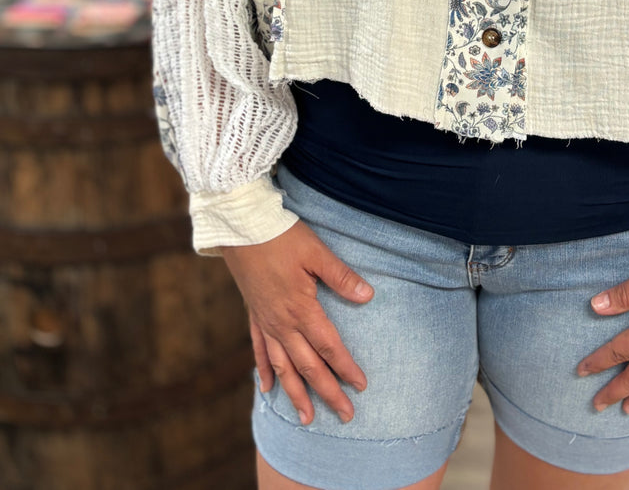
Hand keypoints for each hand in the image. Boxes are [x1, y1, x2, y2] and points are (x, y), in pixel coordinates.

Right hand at [221, 220, 373, 424]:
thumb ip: (341, 277)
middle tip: (345, 416)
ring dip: (295, 393)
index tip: (361, 386)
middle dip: (327, 392)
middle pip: (307, 366)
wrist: (242, 228)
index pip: (329, 346)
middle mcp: (282, 323)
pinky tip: (267, 388)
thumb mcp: (317, 253)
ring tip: (306, 417)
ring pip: (282, 366)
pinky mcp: (254, 314)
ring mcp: (265, 321)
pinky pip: (259, 350)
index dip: (346, 368)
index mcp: (301, 309)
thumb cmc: (282, 237)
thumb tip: (368, 296)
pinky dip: (264, 370)